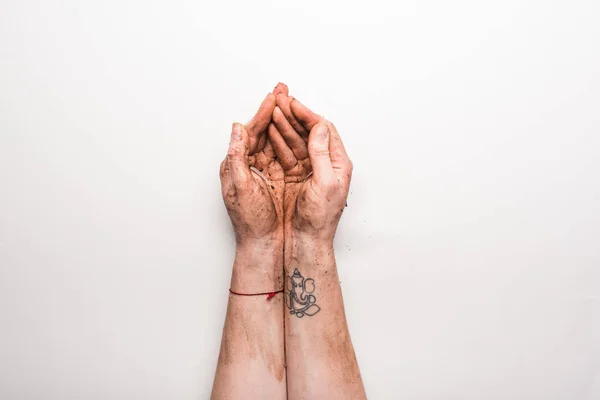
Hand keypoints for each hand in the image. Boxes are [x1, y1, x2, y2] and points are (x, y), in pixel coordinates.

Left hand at [219, 93, 284, 247]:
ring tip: (294, 101)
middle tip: (283, 88)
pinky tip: (302, 127)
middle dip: (276, 108)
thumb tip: (235, 128)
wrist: (264, 243)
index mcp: (239, 162)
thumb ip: (236, 156)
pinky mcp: (283, 178)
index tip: (274, 96)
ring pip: (279, 139)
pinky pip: (290, 153)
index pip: (252, 131)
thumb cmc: (249, 220)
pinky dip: (295, 138)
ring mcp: (269, 170)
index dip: (263, 112)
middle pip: (266, 130)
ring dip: (287, 119)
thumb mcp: (238, 187)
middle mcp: (253, 163)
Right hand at [269, 84, 352, 242]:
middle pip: (309, 131)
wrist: (306, 241)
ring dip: (284, 125)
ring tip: (272, 111)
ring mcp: (311, 169)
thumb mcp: (325, 184)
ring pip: (297, 139)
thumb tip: (319, 128)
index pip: (324, 129)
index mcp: (339, 163)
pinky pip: (287, 152)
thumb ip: (322, 155)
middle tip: (279, 100)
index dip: (307, 114)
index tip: (292, 103)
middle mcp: (326, 163)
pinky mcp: (296, 176)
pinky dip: (278, 140)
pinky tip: (269, 131)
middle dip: (294, 114)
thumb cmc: (320, 219)